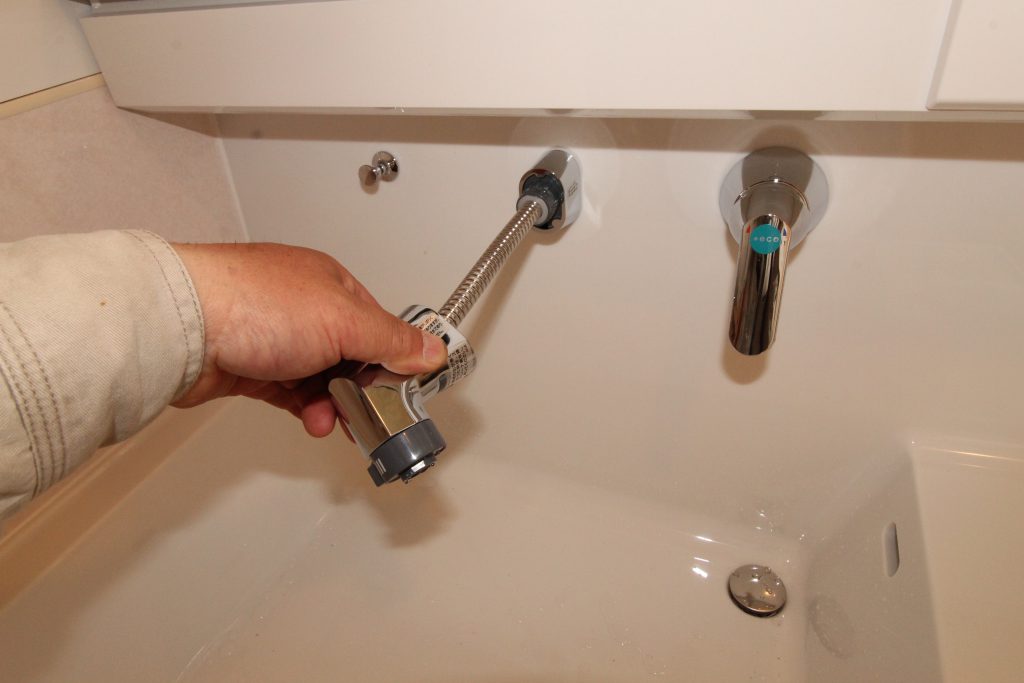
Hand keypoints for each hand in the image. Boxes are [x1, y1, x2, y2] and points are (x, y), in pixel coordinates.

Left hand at [171, 242, 446, 436]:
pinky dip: (304, 408)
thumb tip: (431, 349)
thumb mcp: (344, 321)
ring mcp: (273, 335)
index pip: (377, 324)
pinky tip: (311, 420)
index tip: (401, 390)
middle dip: (361, 388)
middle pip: (349, 354)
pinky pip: (289, 392)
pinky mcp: (248, 365)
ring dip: (331, 403)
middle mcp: (302, 306)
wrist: (181, 325)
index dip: (392, 359)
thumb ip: (391, 341)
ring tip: (333, 421)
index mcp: (330, 283)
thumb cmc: (254, 304)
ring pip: (319, 377)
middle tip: (369, 415)